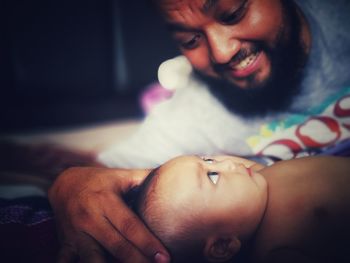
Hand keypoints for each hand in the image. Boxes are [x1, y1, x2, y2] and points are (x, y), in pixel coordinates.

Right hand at [48, 166, 169, 262]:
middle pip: (116, 246)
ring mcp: (75, 234)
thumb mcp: (121, 176)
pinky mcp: (65, 245)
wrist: (64, 184)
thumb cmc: (100, 181)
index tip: (164, 257)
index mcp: (105, 201)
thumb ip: (144, 179)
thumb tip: (172, 179)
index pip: (130, 226)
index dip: (147, 242)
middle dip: (138, 261)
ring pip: (93, 260)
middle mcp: (89, 218)